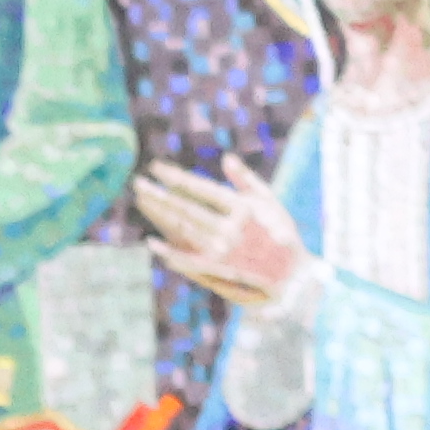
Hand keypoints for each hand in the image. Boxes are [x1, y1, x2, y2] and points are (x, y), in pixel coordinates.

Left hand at [136, 160, 308, 308]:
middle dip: (159, 194)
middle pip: (185, 208)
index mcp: (242, 206)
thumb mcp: (269, 200)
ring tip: (141, 200)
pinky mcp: (218, 269)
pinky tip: (152, 242)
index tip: (157, 167)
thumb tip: (226, 158)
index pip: (200, 188)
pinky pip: (187, 259)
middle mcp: (230, 227)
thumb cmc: (281, 231)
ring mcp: (222, 250)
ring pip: (182, 229)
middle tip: (138, 182)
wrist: (290, 271)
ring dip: (159, 215)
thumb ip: (246, 179)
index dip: (176, 177)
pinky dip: (169, 251)